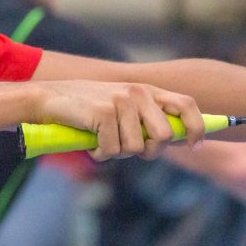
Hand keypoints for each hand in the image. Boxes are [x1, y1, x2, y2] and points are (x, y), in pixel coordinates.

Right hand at [32, 80, 203, 160]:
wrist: (48, 99)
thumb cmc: (86, 110)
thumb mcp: (122, 108)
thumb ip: (145, 119)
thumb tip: (171, 141)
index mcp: (147, 90)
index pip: (186, 104)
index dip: (197, 127)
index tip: (196, 145)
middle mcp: (139, 92)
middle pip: (163, 135)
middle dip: (149, 152)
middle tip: (130, 150)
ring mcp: (122, 101)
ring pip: (135, 149)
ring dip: (117, 153)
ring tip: (102, 141)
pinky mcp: (105, 112)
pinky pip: (113, 150)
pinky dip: (100, 154)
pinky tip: (90, 143)